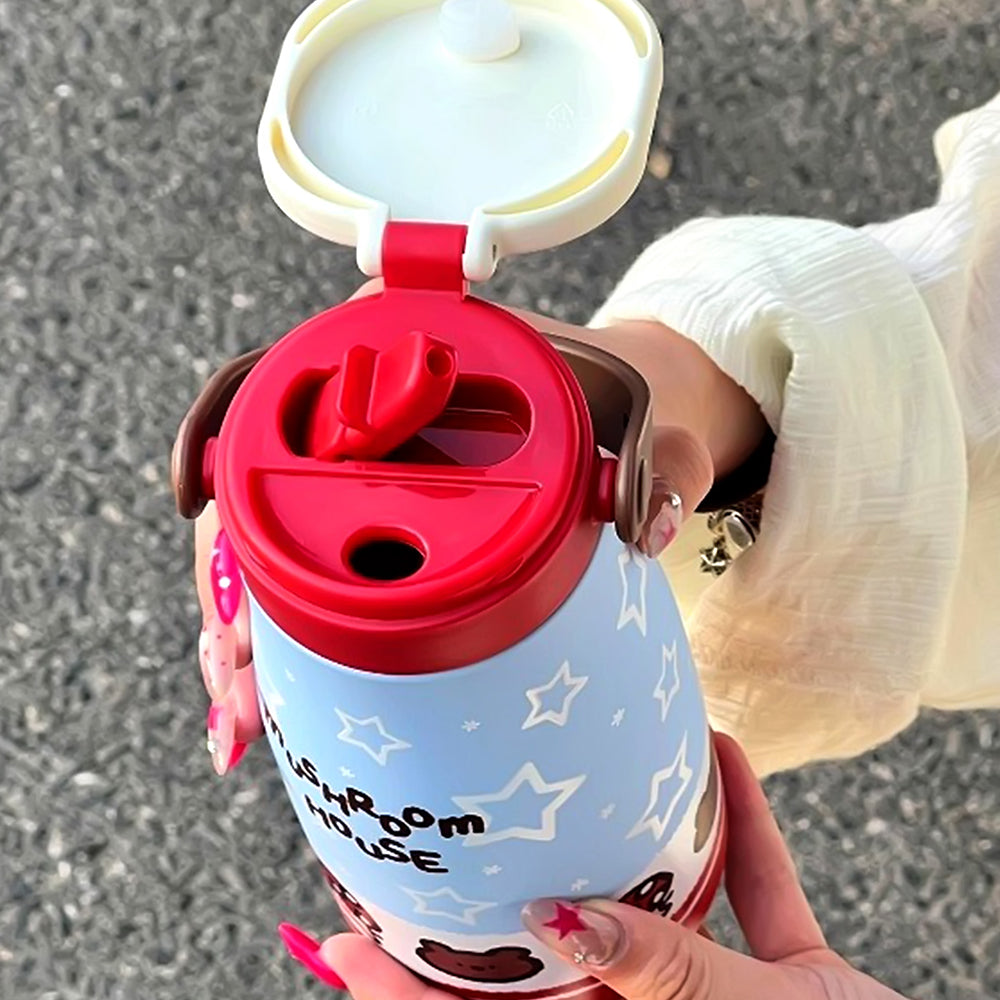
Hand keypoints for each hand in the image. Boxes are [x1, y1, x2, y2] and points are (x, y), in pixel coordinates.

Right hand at [190, 284, 767, 769]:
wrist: (611, 405)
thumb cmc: (612, 396)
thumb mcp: (638, 417)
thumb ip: (658, 462)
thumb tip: (644, 528)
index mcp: (402, 344)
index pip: (282, 384)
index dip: (223, 450)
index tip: (201, 520)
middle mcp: (358, 402)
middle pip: (255, 491)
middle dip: (232, 597)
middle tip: (238, 689)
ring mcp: (353, 466)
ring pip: (263, 544)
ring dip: (242, 635)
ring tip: (237, 724)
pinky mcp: (362, 514)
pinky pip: (301, 569)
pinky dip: (278, 637)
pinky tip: (262, 704)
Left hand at [283, 735, 907, 999]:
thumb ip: (658, 977)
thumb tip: (559, 921)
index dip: (404, 992)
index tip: (341, 939)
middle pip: (558, 959)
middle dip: (507, 887)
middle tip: (456, 817)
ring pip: (652, 915)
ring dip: (632, 836)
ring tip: (595, 760)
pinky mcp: (788, 980)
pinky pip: (752, 897)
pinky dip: (740, 833)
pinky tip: (726, 758)